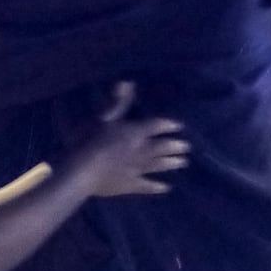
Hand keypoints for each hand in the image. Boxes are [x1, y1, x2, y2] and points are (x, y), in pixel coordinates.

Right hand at [71, 81, 189, 196]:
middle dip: (175, 146)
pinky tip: (166, 188)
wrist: (83, 170)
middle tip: (188, 147)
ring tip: (184, 162)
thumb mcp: (103, 117)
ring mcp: (137, 169)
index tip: (179, 126)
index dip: (168, 125)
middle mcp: (141, 150)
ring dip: (171, 163)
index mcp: (136, 132)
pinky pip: (147, 186)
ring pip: (158, 165)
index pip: (156, 126)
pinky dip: (157, 187)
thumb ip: (117, 102)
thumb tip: (127, 82)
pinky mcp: (129, 185)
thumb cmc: (90, 140)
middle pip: (162, 147)